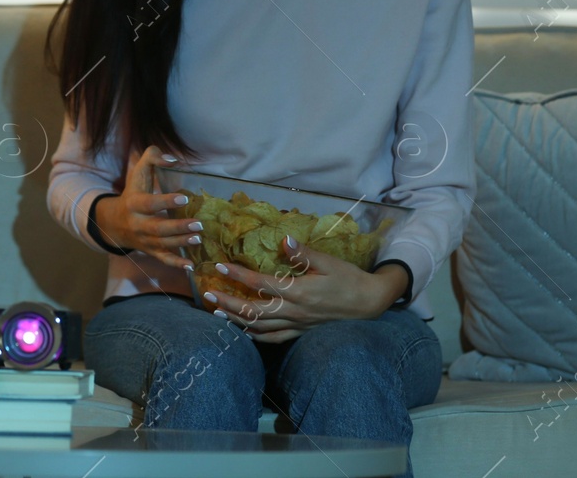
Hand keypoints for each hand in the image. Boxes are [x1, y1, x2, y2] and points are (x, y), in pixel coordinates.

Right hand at [92, 144, 200, 271]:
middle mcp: (138, 224)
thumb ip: (153, 157)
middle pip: (158, 228)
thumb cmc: (134, 191)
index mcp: (134, 204)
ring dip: (181, 243)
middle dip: (178, 228)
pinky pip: (163, 259)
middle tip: (199, 224)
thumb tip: (174, 159)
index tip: (184, 198)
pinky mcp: (151, 251)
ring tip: (198, 239)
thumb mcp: (139, 171)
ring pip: (163, 244)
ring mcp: (144, 240)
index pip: (150, 204)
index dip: (166, 202)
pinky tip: (191, 266)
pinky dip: (176, 264)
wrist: (115, 222)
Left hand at [200, 236, 403, 342]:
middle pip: (253, 310)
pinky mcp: (300, 332)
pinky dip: (254, 336)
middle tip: (207, 294)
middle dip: (228, 302)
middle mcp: (294, 312)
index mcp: (299, 292)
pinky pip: (273, 338)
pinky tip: (242, 331)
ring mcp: (296, 324)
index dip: (238, 276)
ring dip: (236, 320)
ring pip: (260, 327)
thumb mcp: (329, 262)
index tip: (220, 267)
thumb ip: (304, 254)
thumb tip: (284, 239)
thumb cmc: (349, 279)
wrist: (368, 303)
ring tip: (217, 311)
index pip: (261, 285)